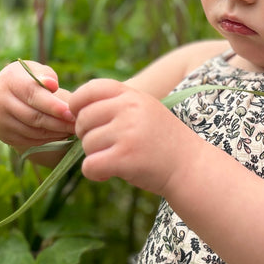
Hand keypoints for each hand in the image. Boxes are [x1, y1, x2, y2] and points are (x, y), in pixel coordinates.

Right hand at [0, 60, 75, 148]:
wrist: (1, 94)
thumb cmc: (26, 79)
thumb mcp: (34, 71)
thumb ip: (45, 75)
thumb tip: (52, 84)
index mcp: (9, 80)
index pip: (32, 94)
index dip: (52, 105)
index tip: (70, 112)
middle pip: (33, 116)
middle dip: (58, 122)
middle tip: (76, 123)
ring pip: (32, 131)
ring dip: (55, 132)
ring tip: (71, 129)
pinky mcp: (3, 135)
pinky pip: (29, 140)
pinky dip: (47, 139)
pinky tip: (60, 134)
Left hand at [70, 79, 185, 192]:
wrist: (191, 166)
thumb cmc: (163, 141)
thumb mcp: (145, 110)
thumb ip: (117, 104)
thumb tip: (73, 108)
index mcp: (133, 96)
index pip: (91, 89)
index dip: (77, 104)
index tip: (79, 117)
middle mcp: (129, 110)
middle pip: (83, 119)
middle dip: (86, 136)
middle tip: (103, 147)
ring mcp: (127, 133)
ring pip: (86, 144)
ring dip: (94, 156)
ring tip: (113, 160)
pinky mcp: (125, 158)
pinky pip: (90, 165)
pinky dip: (94, 173)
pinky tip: (107, 174)